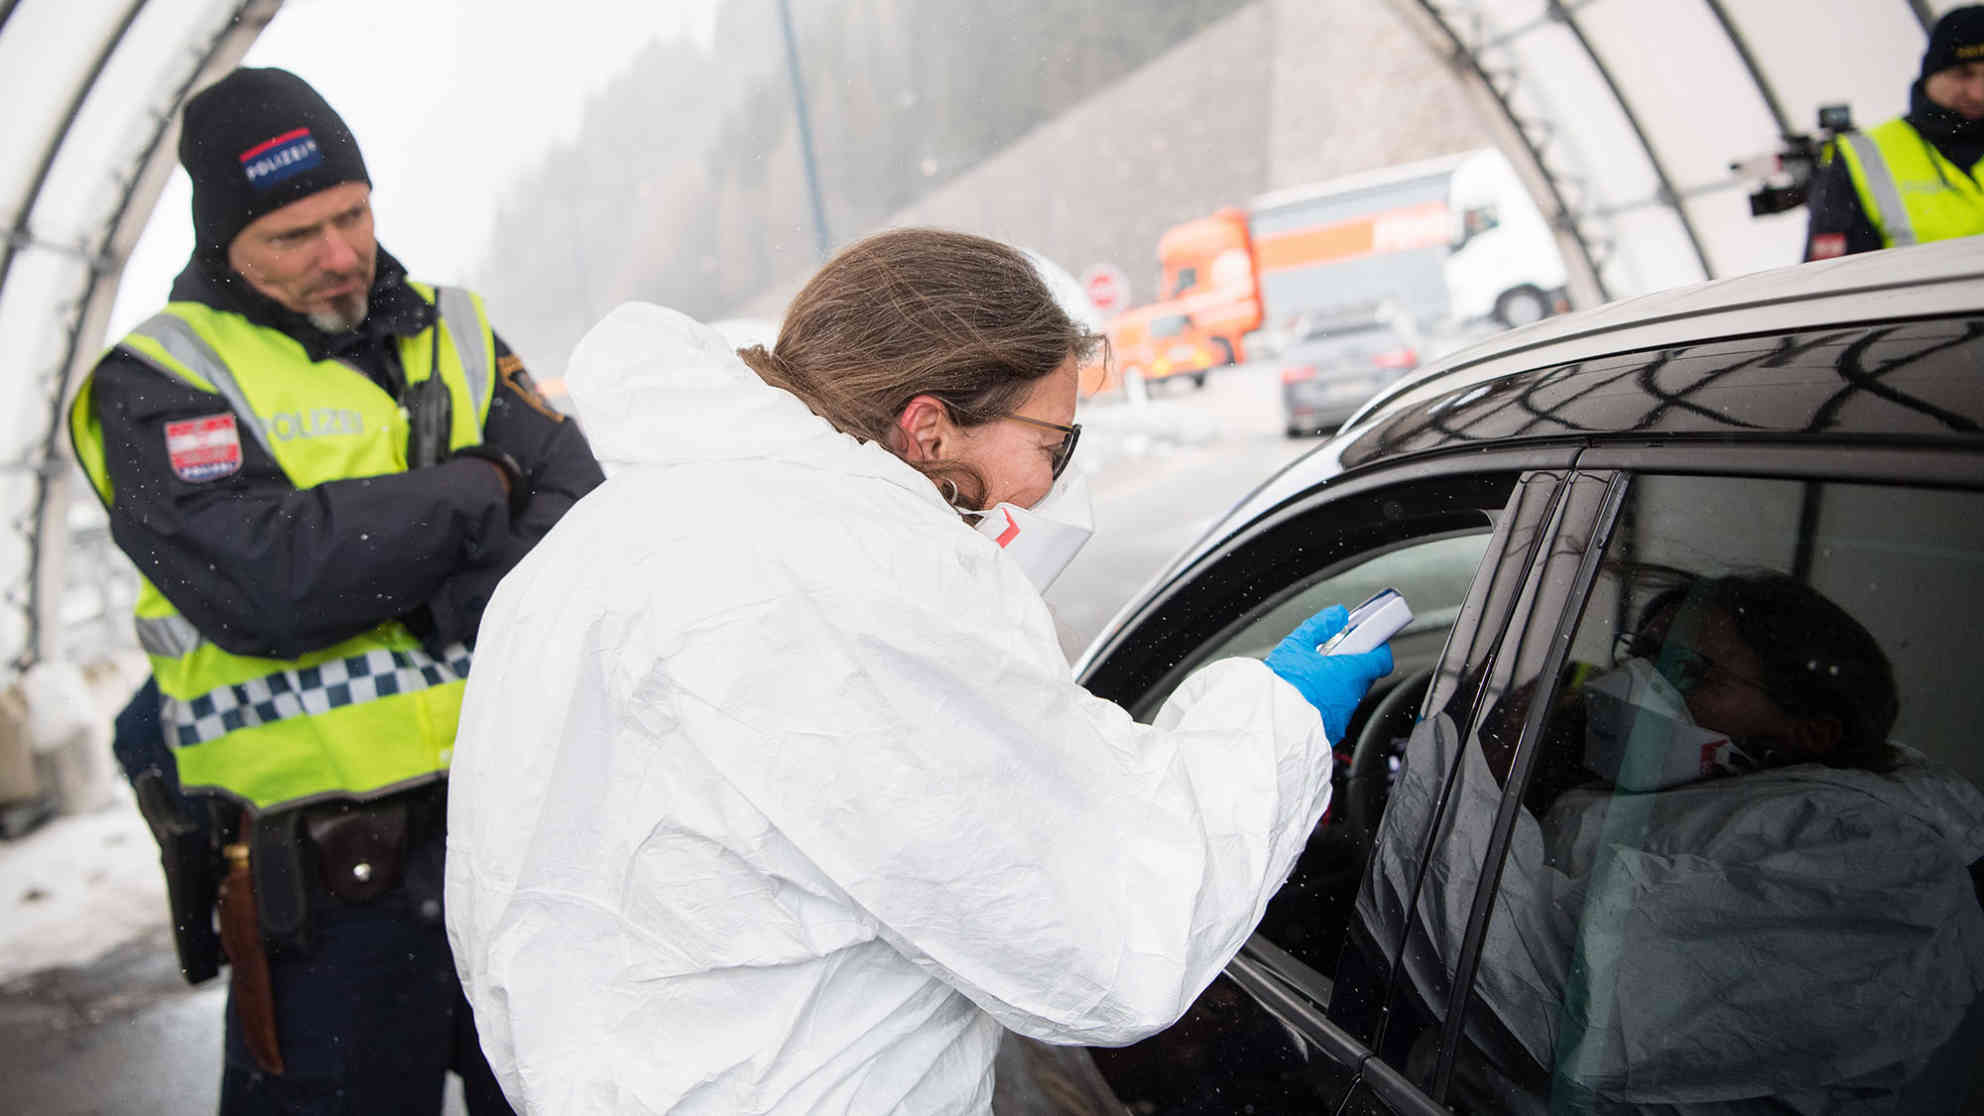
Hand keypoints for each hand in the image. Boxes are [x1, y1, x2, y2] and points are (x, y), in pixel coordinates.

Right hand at [1263, 604, 1394, 741]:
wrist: (1268, 723)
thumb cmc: (1281, 686)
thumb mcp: (1296, 645)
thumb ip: (1320, 627)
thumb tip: (1336, 615)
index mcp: (1348, 672)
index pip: (1381, 660)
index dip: (1377, 649)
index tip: (1370, 642)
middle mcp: (1351, 697)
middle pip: (1364, 677)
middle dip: (1352, 666)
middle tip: (1331, 658)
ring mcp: (1343, 717)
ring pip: (1348, 696)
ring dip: (1337, 686)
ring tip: (1313, 679)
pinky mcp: (1332, 732)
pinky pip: (1335, 713)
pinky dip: (1326, 705)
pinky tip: (1307, 699)